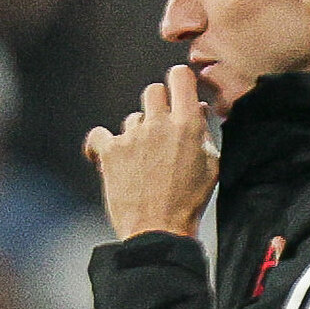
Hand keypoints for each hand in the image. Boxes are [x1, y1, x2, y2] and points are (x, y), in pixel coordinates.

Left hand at [83, 66, 218, 240]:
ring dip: (137, 133)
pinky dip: (101, 144)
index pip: (179, 77)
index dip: (178, 80)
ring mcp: (132, 137)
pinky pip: (98, 135)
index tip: (178, 89)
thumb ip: (203, 132)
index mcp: (187, 124)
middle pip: (153, 91)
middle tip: (161, 129)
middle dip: (158, 105)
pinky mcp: (110, 152)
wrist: (158, 231)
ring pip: (132, 119)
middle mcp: (158, 124)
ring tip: (144, 162)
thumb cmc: (188, 202)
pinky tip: (107, 155)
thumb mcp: (210, 166)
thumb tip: (196, 107)